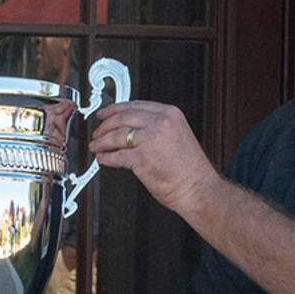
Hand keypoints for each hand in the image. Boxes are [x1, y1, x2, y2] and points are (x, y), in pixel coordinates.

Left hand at [89, 100, 220, 217]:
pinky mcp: (142, 158)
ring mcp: (150, 140)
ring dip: (102, 142)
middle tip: (97, 131)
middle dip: (105, 125)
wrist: (198, 188)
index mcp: (170, 114)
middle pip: (123, 118)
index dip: (116, 109)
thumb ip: (157, 127)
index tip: (106, 113)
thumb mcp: (178, 135)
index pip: (136, 105)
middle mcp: (160, 123)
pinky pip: (117, 156)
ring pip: (116, 136)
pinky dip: (107, 158)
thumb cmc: (190, 169)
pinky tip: (103, 159)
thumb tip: (133, 128)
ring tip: (96, 146)